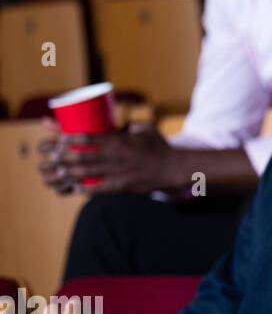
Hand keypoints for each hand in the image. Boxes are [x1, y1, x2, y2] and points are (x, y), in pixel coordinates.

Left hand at [38, 121, 182, 194]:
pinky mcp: (121, 186)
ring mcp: (117, 172)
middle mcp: (115, 157)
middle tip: (54, 156)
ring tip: (59, 172)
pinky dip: (85, 189)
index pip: (88, 139)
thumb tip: (126, 124)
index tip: (59, 138)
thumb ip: (134, 125)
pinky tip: (76, 187)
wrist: (174, 168)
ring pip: (86, 173)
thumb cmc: (161, 148)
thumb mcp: (148, 130)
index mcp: (119, 141)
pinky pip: (98, 189)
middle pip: (81, 157)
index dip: (70, 138)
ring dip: (69, 173)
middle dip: (63, 157)